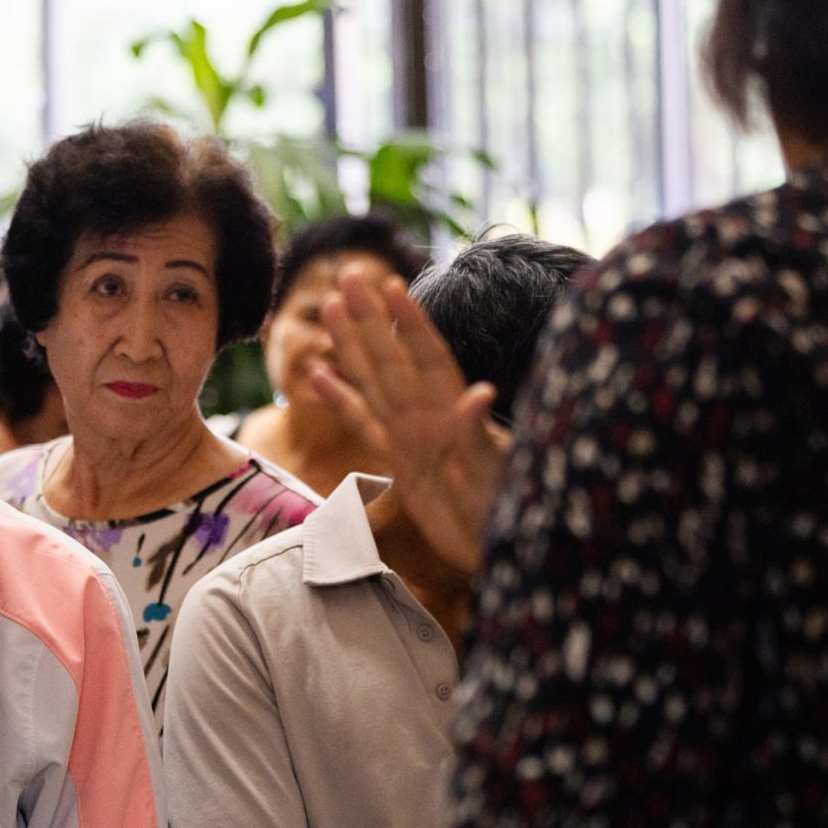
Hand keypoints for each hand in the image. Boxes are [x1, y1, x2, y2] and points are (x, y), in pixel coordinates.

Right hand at [310, 266, 506, 573]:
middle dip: (371, 319)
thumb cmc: (507, 512)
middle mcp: (428, 420)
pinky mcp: (399, 465)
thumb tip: (478, 393)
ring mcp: (411, 439)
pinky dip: (341, 401)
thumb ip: (480, 437)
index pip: (429, 359)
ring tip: (328, 307)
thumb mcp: (496, 475)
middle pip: (394, 360)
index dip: (413, 324)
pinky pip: (363, 425)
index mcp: (452, 416)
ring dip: (353, 346)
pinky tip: (319, 377)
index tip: (392, 286)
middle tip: (347, 277)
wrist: (502, 551)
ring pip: (375, 383)